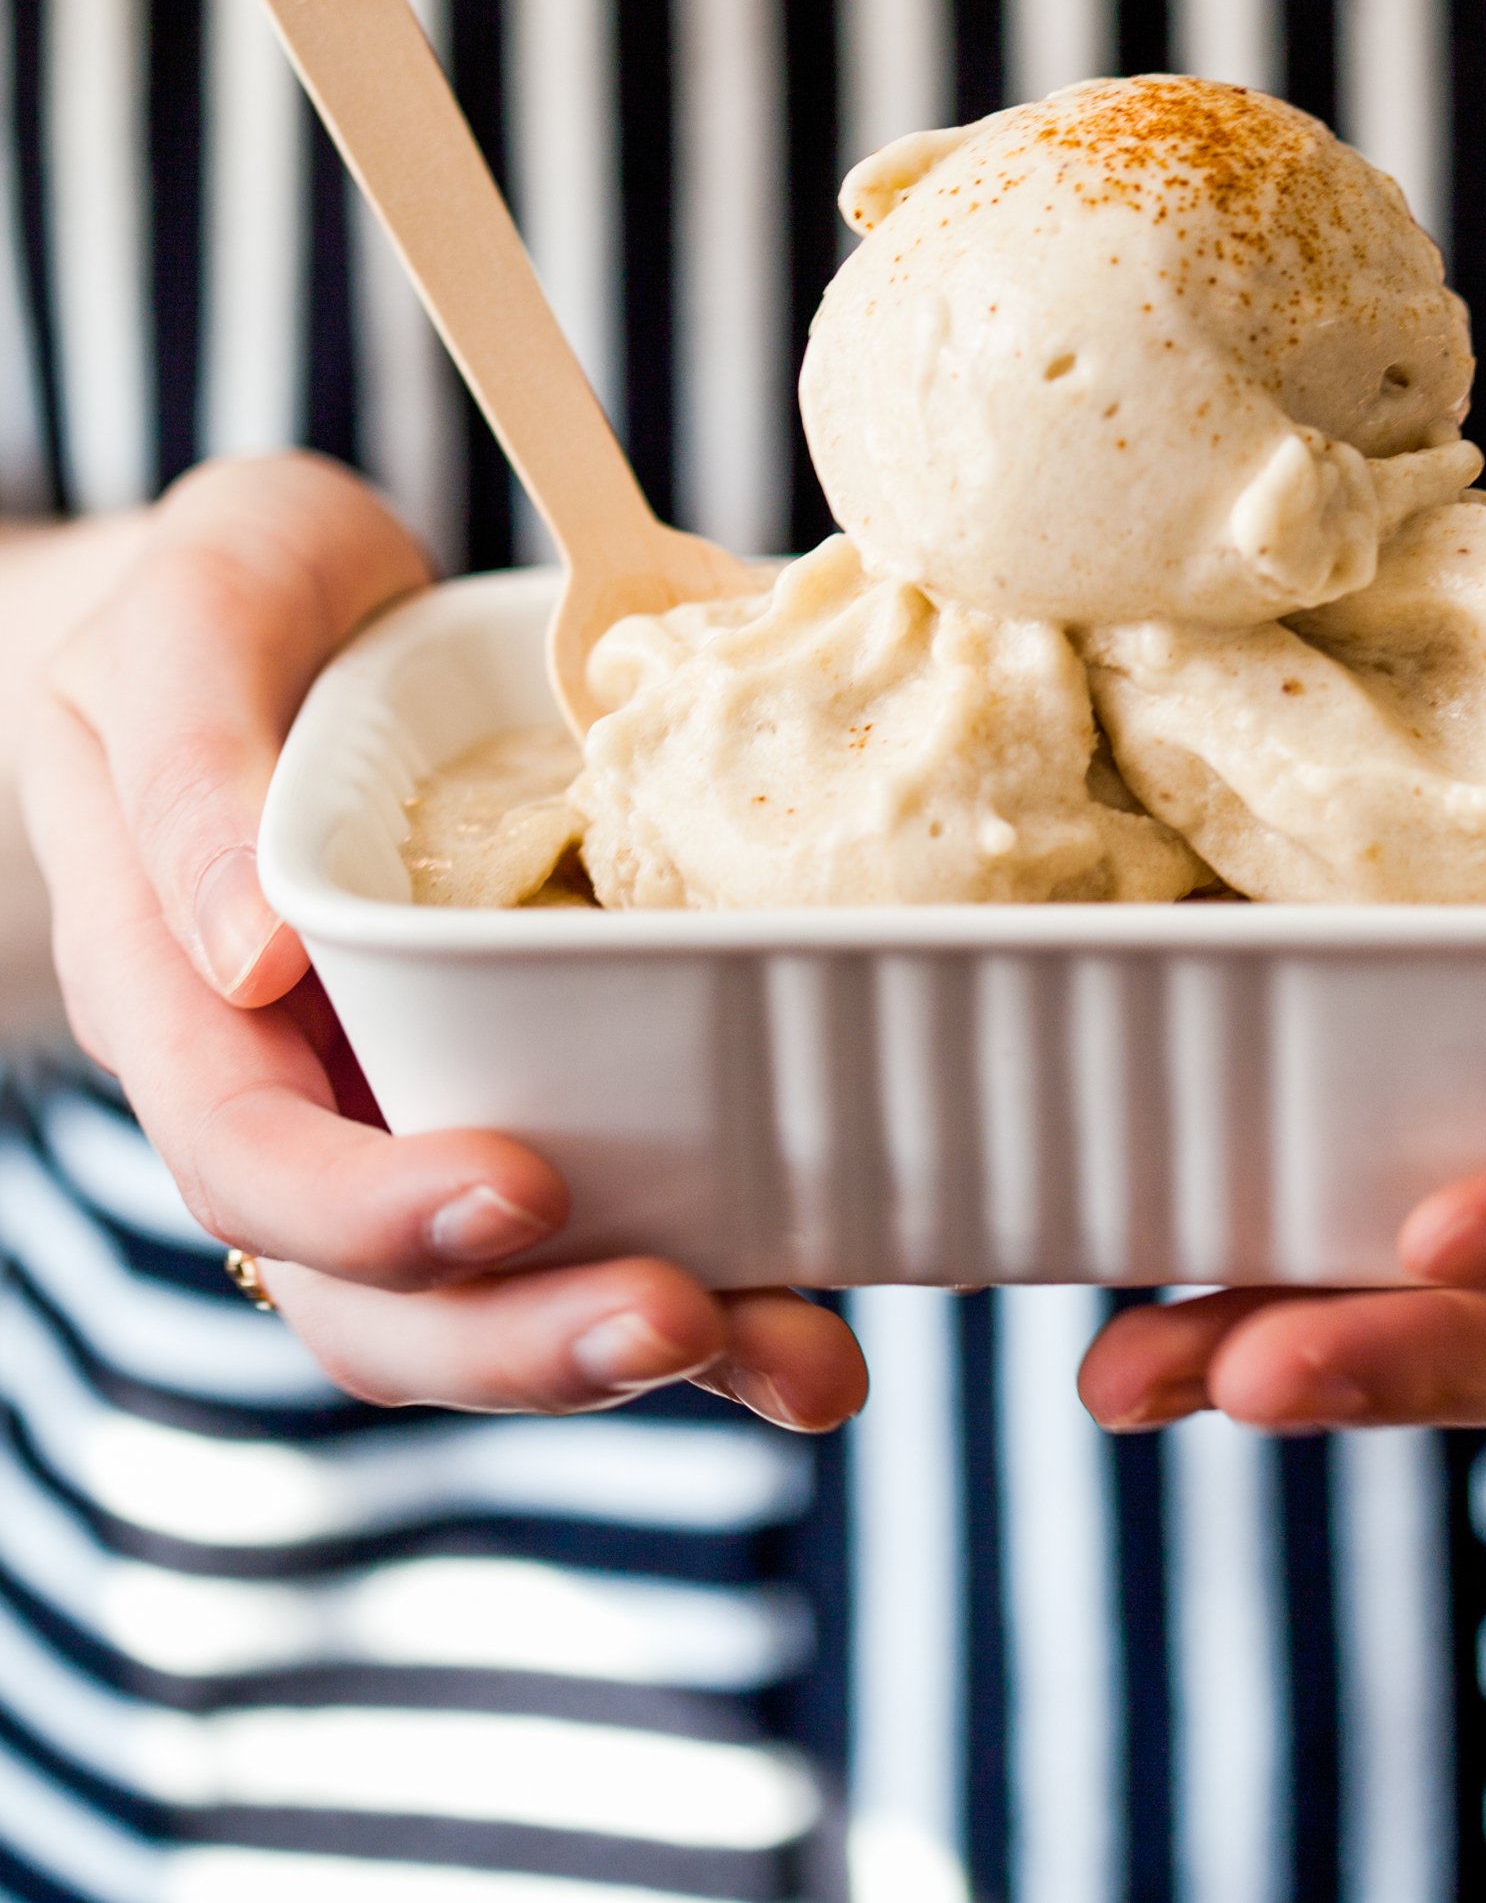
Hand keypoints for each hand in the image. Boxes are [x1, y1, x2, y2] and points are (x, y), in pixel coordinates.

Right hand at [24, 453, 865, 1427]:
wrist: (301, 614)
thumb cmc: (235, 598)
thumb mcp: (193, 612)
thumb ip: (192, 763)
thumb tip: (249, 957)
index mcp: (182, 997)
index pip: (250, 1159)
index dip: (372, 1210)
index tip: (525, 1189)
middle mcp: (291, 1090)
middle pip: (370, 1295)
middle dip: (529, 1336)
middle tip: (689, 1318)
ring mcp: (408, 1109)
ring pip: (491, 1302)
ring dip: (644, 1349)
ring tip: (808, 1364)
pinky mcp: (523, 1091)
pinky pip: (599, 1218)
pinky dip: (710, 1274)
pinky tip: (825, 1301)